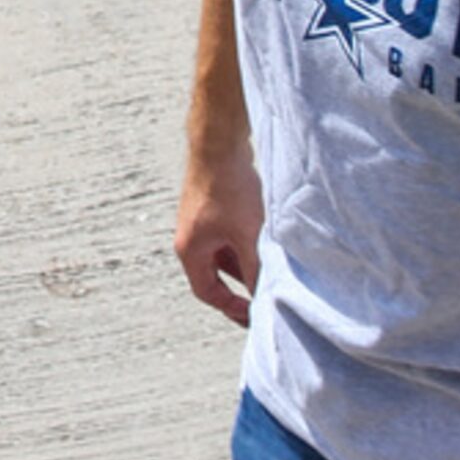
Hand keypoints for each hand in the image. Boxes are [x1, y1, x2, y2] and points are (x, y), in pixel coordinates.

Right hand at [173, 146, 263, 325]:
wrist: (219, 143)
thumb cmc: (229, 188)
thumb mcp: (247, 235)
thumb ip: (256, 269)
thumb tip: (264, 298)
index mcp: (191, 250)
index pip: (207, 292)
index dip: (231, 307)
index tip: (253, 315)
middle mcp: (190, 238)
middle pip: (215, 274)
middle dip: (239, 287)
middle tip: (262, 298)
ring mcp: (199, 222)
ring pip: (223, 254)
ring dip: (243, 264)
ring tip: (269, 270)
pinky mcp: (210, 207)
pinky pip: (226, 236)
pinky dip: (243, 244)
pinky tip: (265, 241)